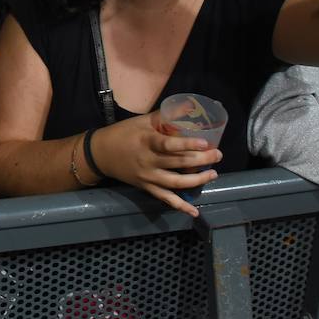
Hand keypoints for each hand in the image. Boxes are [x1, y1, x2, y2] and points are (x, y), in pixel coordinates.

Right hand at [90, 111, 220, 216]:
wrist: (100, 154)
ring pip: (175, 184)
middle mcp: (148, 162)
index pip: (169, 145)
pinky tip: (194, 212)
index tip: (205, 143)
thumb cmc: (122, 134)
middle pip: (178, 164)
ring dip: (196, 181)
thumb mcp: (141, 121)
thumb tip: (188, 106)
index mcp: (147, 142)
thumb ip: (164, 116)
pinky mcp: (147, 188)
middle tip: (218, 155)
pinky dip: (180, 206)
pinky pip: (165, 199)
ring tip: (212, 174)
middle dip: (201, 161)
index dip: (187, 145)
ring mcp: (148, 177)